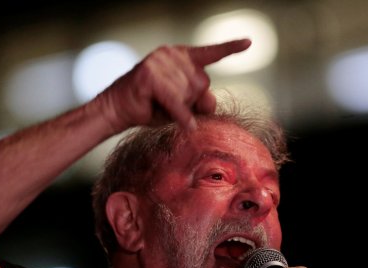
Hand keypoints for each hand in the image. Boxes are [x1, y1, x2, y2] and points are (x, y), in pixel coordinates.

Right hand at [92, 38, 250, 133]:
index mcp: (180, 56)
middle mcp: (170, 54)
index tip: (249, 42)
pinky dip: (181, 116)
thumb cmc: (151, 106)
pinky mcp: (150, 76)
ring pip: (187, 94)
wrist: (118, 110)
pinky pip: (176, 102)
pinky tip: (186, 125)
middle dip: (189, 101)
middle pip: (201, 84)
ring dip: (177, 108)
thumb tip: (211, 101)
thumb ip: (201, 101)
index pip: (209, 53)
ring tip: (157, 105)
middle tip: (167, 104)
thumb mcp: (182, 104)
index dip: (229, 48)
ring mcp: (159, 62)